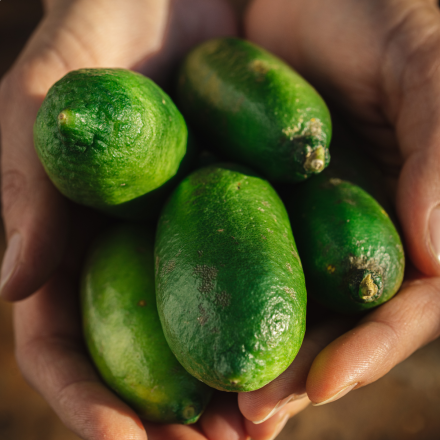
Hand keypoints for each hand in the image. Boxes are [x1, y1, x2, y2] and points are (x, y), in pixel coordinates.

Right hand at [0, 1, 266, 438]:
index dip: (86, 398)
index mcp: (74, 238)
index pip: (65, 340)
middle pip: (143, 354)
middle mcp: (131, 249)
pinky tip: (296, 356)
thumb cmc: (99, 26)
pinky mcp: (241, 209)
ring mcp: (187, 235)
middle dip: (167, 413)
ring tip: (256, 428)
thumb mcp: (48, 96)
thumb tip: (14, 287)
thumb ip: (28, 187)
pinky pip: (259, 277)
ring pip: (202, 331)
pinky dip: (270, 324)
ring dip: (225, 386)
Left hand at [238, 0, 439, 430]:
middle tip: (251, 416)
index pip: (401, 300)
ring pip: (279, 309)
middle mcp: (348, 233)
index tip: (326, 381)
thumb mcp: (420, 63)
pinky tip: (184, 341)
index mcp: (401, 213)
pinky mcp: (239, 210)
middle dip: (296, 373)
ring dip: (250, 359)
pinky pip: (227, 267)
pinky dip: (212, 307)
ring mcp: (293, 227)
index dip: (370, 344)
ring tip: (215, 407)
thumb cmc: (362, 11)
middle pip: (333, 323)